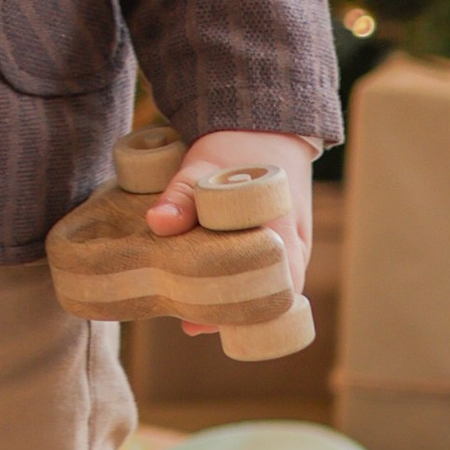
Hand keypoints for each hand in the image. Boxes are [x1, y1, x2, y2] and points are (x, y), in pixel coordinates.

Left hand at [147, 129, 315, 340]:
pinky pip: (262, 278)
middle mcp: (292, 249)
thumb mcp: (205, 165)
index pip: (276, 295)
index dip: (244, 316)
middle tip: (190, 324)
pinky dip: (238, 291)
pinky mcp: (275, 245)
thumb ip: (182, 195)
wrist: (264, 125)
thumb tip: (157, 224)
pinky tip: (205, 299)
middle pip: (269, 301)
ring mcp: (287, 249)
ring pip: (266, 292)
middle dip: (233, 317)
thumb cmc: (238, 146)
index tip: (207, 322)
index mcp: (285, 235)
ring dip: (234, 306)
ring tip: (191, 320)